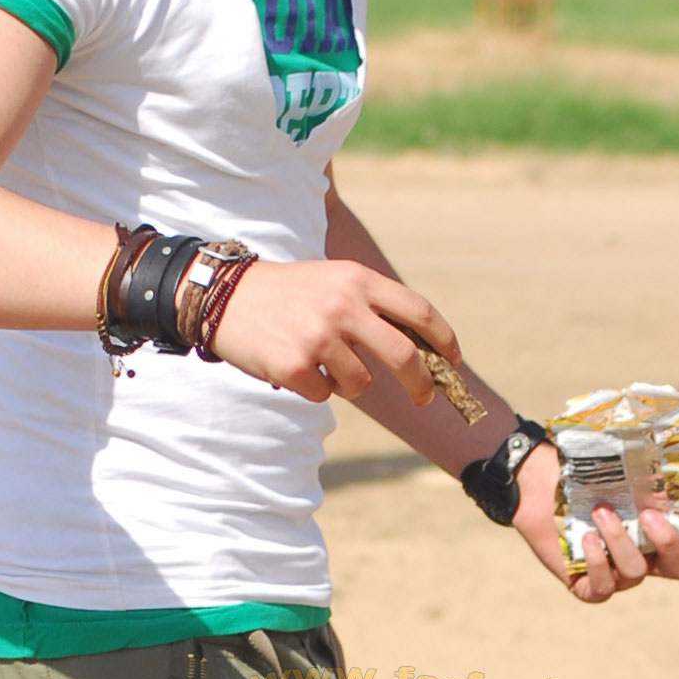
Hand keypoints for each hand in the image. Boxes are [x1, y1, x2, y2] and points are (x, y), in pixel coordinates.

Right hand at [208, 258, 452, 404]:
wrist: (225, 296)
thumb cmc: (288, 292)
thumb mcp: (334, 280)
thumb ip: (373, 305)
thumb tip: (421, 348)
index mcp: (357, 280)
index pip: (418, 311)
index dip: (444, 339)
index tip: (453, 360)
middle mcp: (342, 306)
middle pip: (405, 357)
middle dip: (422, 384)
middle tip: (425, 398)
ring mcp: (318, 337)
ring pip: (361, 383)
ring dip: (350, 385)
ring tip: (324, 366)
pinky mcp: (294, 365)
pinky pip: (324, 394)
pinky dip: (315, 388)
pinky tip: (295, 366)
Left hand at [509, 443, 678, 603]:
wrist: (538, 482)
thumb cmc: (584, 472)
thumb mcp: (620, 464)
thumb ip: (651, 466)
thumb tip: (675, 455)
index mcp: (663, 530)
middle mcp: (646, 556)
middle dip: (668, 545)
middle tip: (647, 516)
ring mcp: (618, 574)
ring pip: (636, 573)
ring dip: (619, 540)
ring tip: (599, 511)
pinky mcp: (589, 585)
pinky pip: (603, 588)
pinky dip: (596, 563)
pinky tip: (584, 538)